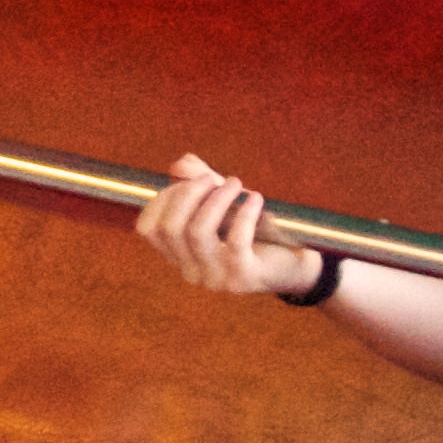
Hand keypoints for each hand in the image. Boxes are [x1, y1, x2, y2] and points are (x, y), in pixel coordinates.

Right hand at [134, 153, 323, 299]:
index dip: (163, 198)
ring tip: (236, 183)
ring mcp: (215, 278)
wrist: (293, 264)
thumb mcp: (225, 204)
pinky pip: (236, 239)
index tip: (189, 181)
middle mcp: (191, 271)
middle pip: (170, 227)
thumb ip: (201, 183)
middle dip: (188, 193)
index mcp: (179, 257)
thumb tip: (180, 164)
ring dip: (216, 198)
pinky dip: (245, 212)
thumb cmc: (255, 231)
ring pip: (197, 231)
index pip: (149, 229)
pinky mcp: (243, 278)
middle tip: (213, 178)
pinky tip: (256, 198)